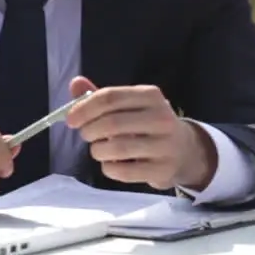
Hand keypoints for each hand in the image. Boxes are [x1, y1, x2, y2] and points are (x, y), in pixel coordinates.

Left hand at [65, 76, 213, 190]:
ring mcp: (165, 145)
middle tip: (85, 135)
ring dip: (98, 151)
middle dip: (89, 131)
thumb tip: (75, 83)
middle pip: (111, 123)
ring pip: (117, 148)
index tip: (70, 119)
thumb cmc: (149, 124)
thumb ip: (102, 97)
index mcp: (150, 95)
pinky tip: (111, 163)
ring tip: (98, 149)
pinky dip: (109, 168)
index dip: (84, 108)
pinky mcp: (162, 169)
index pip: (110, 97)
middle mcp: (161, 117)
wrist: (185, 150)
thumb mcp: (130, 105)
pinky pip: (124, 172)